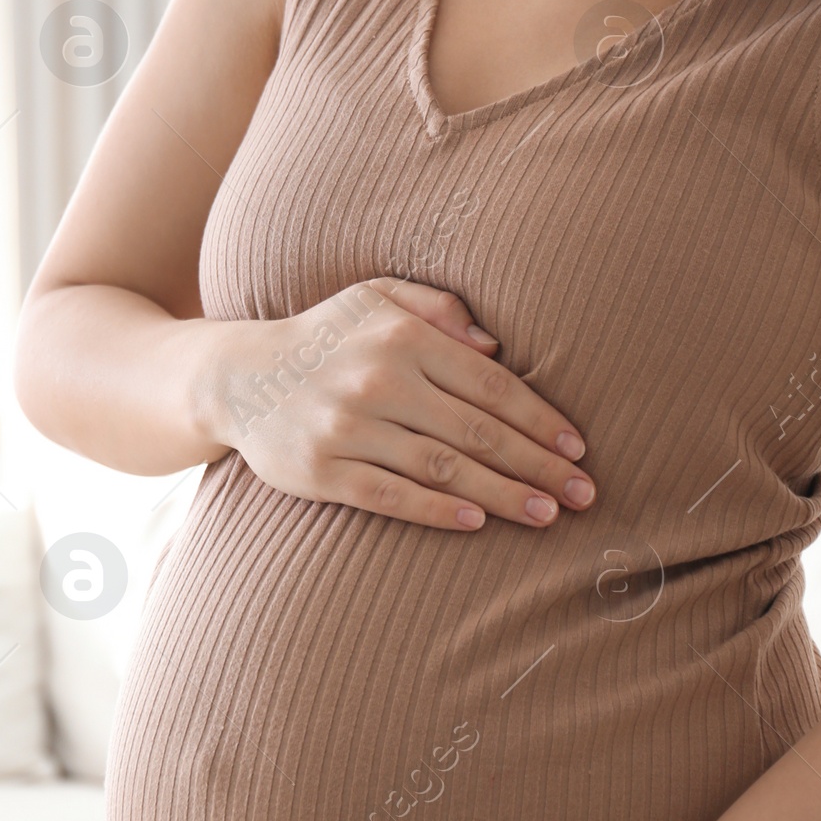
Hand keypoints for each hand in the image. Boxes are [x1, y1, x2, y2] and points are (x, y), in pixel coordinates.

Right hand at [206, 278, 594, 530]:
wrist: (237, 377)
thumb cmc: (325, 337)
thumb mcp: (376, 297)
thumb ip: (438, 308)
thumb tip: (496, 344)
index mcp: (402, 338)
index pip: (490, 386)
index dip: (541, 420)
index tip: (578, 450)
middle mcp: (378, 381)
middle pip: (477, 433)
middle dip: (538, 467)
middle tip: (583, 494)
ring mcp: (348, 429)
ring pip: (443, 468)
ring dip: (502, 495)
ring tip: (546, 516)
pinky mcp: (321, 471)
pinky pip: (391, 496)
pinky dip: (437, 510)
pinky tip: (477, 522)